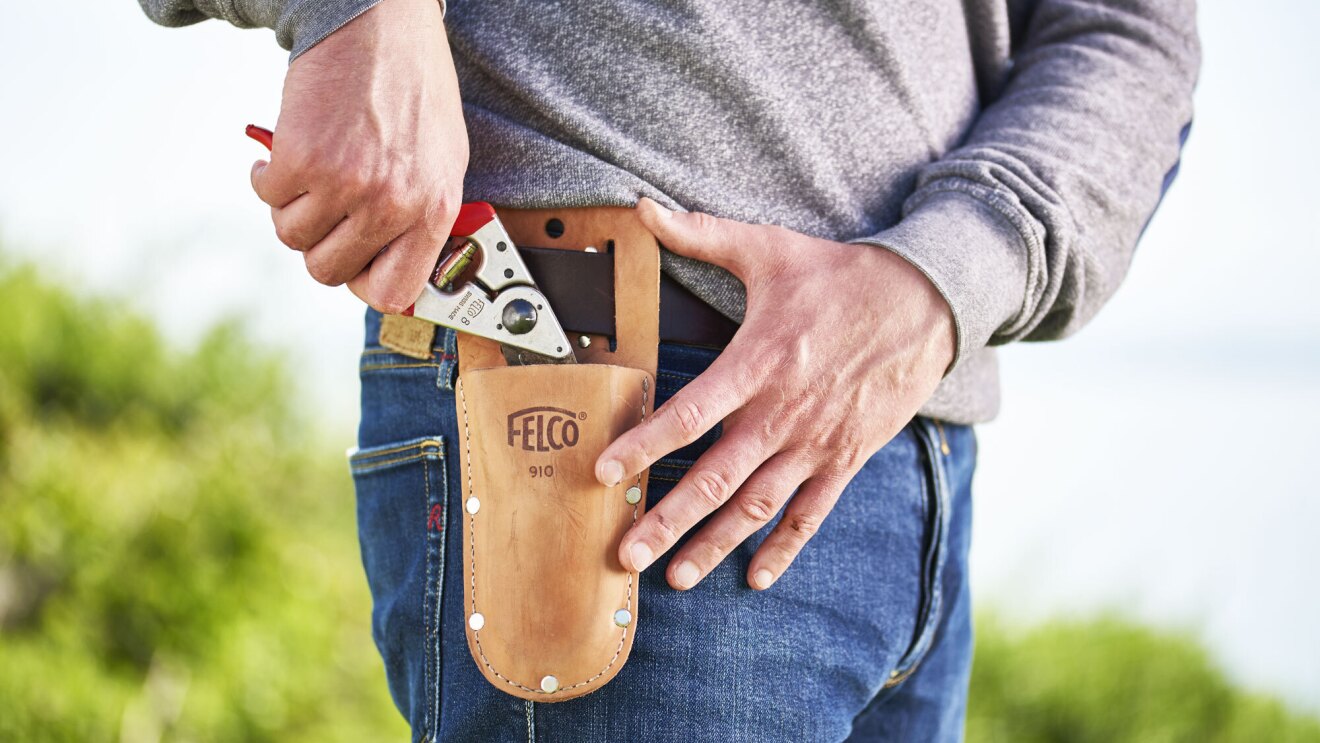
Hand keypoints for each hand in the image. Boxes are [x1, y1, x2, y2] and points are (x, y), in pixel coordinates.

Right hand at [250, 0, 467, 312]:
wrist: (381, 22)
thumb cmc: (414, 87)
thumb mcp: (443, 159)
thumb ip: (422, 215)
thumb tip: (398, 266)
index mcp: (434, 210)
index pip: (395, 293)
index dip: (365, 284)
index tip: (355, 264)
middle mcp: (393, 205)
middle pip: (330, 271)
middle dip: (318, 245)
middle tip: (322, 213)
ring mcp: (347, 185)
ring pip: (292, 236)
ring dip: (291, 208)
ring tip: (309, 174)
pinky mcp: (303, 159)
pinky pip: (268, 197)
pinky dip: (267, 178)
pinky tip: (287, 151)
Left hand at [598, 198, 955, 590]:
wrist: (926, 302)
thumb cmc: (839, 277)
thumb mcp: (770, 249)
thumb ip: (702, 233)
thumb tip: (644, 206)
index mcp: (757, 364)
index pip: (688, 414)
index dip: (644, 446)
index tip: (605, 474)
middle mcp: (782, 413)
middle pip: (714, 478)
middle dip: (666, 521)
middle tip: (627, 556)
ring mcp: (815, 442)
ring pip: (756, 505)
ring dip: (714, 545)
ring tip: (675, 579)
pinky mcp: (845, 458)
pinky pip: (810, 513)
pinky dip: (783, 547)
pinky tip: (756, 578)